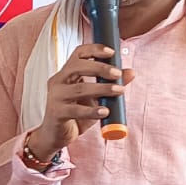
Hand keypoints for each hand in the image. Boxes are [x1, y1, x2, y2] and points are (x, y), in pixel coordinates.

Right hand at [25, 43, 135, 162]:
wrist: (55, 135)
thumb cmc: (75, 114)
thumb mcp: (94, 98)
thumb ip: (110, 84)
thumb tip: (130, 72)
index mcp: (66, 74)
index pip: (78, 54)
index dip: (94, 49)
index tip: (111, 52)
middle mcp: (58, 81)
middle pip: (77, 66)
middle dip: (100, 68)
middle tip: (117, 74)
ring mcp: (55, 97)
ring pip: (80, 88)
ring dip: (102, 89)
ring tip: (118, 91)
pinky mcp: (57, 113)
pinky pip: (76, 110)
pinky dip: (92, 110)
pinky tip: (105, 112)